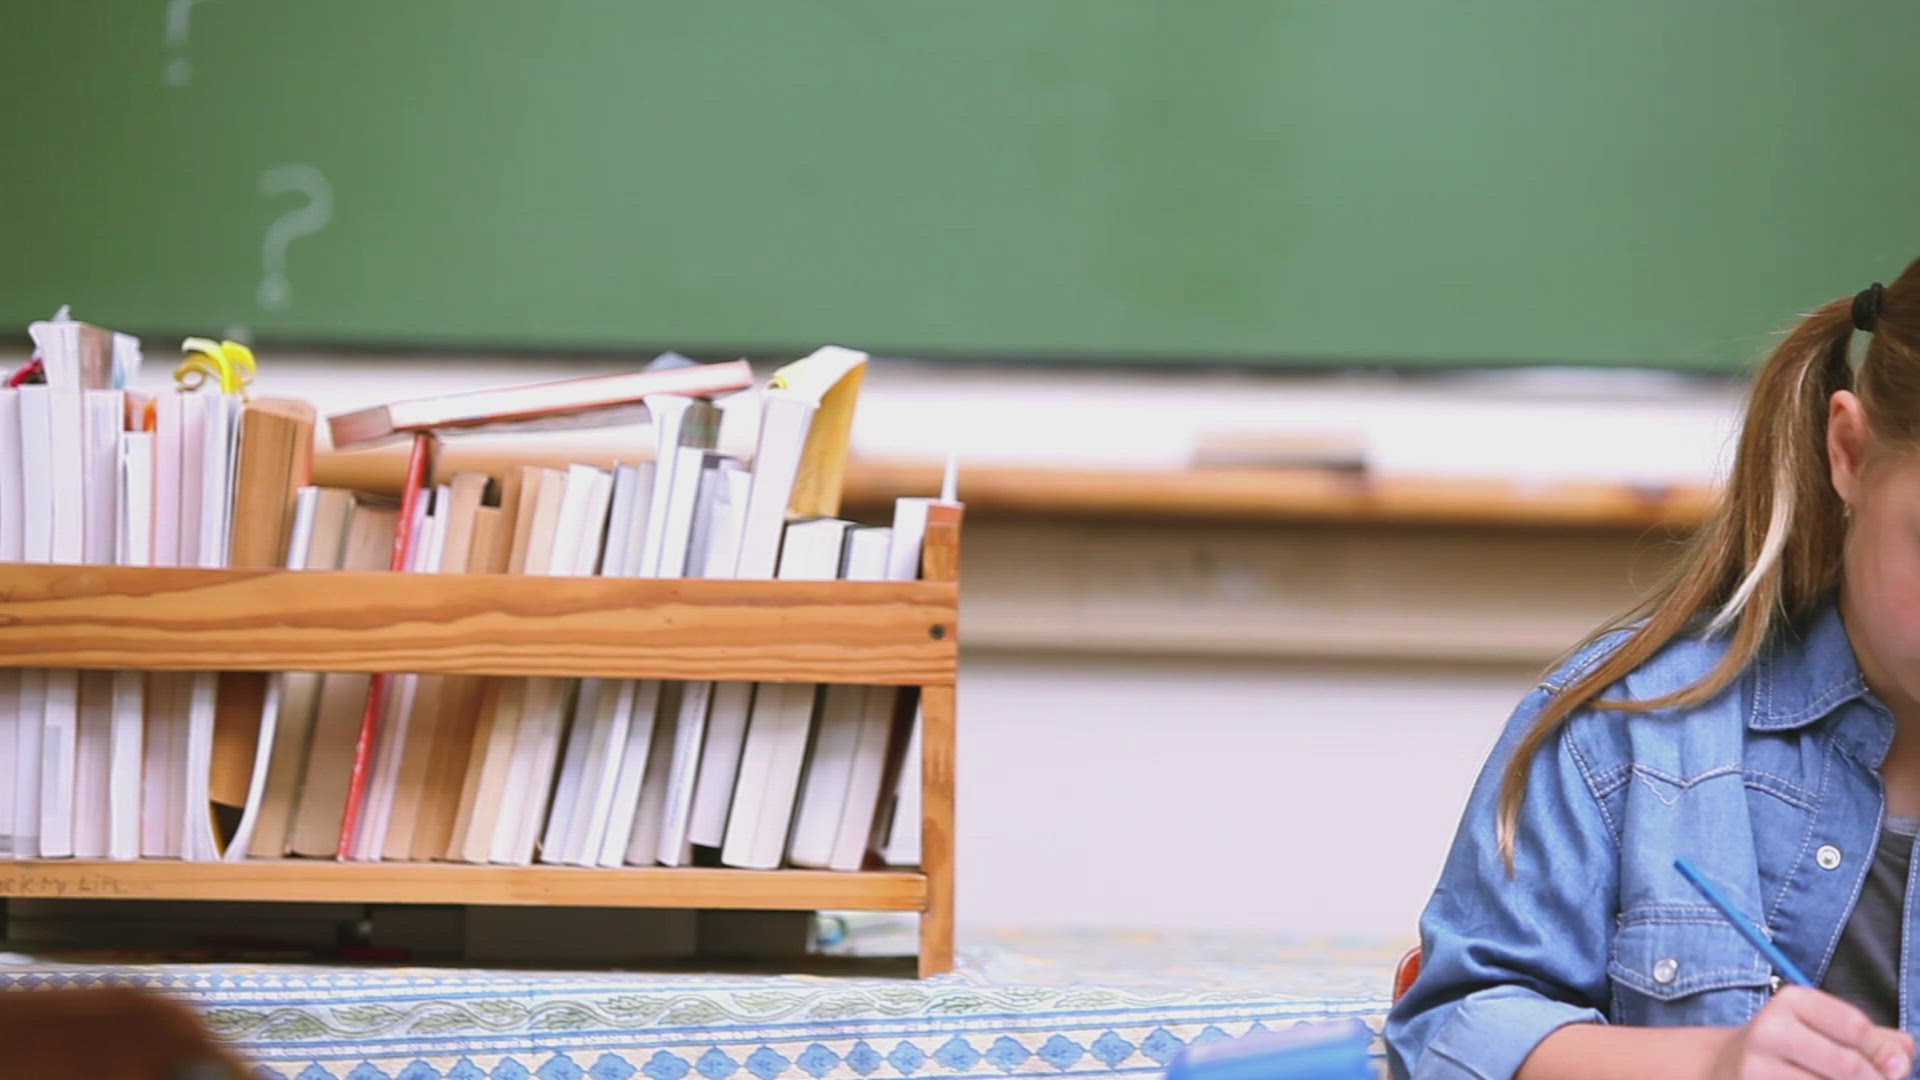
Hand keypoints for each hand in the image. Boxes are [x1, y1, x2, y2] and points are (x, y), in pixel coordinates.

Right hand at [1711, 986, 1913, 1079]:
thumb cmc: (1792, 1048)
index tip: (1886, 1067)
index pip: (1856, 1027)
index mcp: (1791, 1001)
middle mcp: (1769, 1029)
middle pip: (1848, 1066)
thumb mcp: (1827, 1030)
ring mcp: (1756, 1067)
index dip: (1881, 1053)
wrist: (1725, 1067)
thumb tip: (1900, 1061)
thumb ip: (1876, 1042)